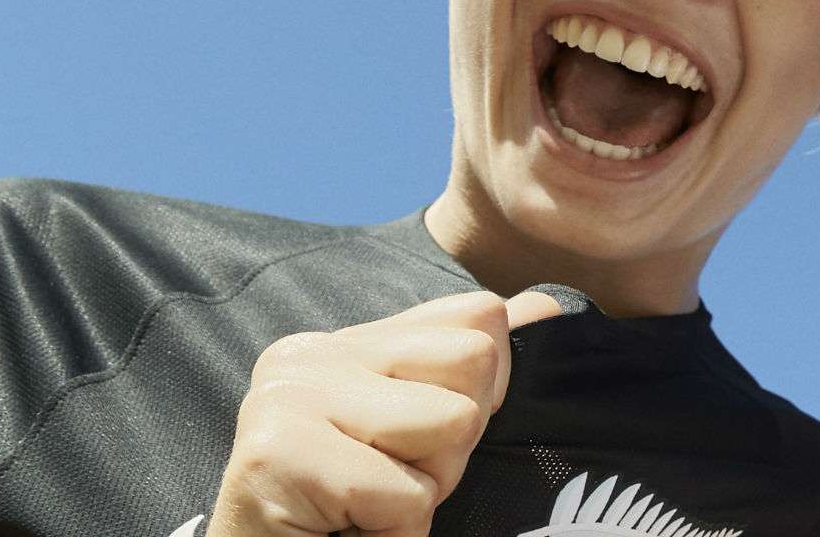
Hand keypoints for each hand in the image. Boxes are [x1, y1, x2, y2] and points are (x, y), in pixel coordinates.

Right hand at [205, 289, 562, 536]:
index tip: (427, 444)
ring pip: (451, 421)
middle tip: (394, 483)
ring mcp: (288, 395)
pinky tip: (346, 531)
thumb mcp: (420, 430)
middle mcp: (311, 353)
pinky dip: (394, 531)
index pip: (480, 315)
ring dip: (425, 489)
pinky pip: (401, 493)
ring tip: (370, 507)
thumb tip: (544, 306)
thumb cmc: (353, 511)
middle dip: (456, 443)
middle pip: (475, 359)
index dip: (485, 392)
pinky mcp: (275, 453)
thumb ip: (470, 367)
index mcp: (349, 340)